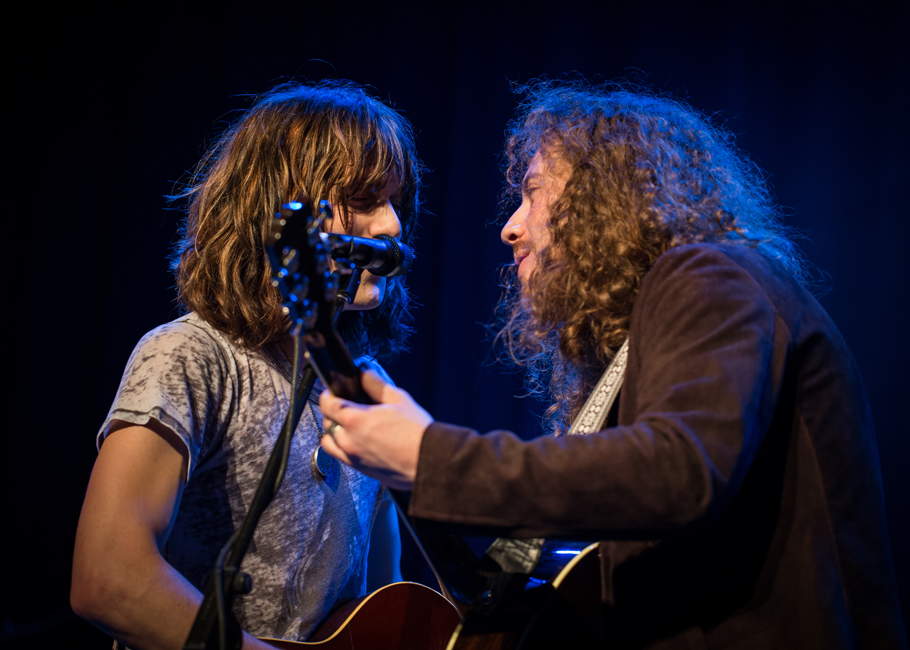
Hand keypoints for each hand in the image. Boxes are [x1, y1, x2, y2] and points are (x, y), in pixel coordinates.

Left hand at [319, 370, 431, 489]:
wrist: (429, 461)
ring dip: (333, 432)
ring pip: (329, 442)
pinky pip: (340, 457)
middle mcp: (349, 441)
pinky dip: (341, 447)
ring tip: (346, 426)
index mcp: (356, 420)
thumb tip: (364, 373)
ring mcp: (353, 457)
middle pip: (327, 422)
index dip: (327, 395)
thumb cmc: (417, 433)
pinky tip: (356, 441)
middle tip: (344, 406)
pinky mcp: (361, 469)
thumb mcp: (398, 399)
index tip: (331, 392)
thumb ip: (375, 384)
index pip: (327, 405)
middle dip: (332, 412)